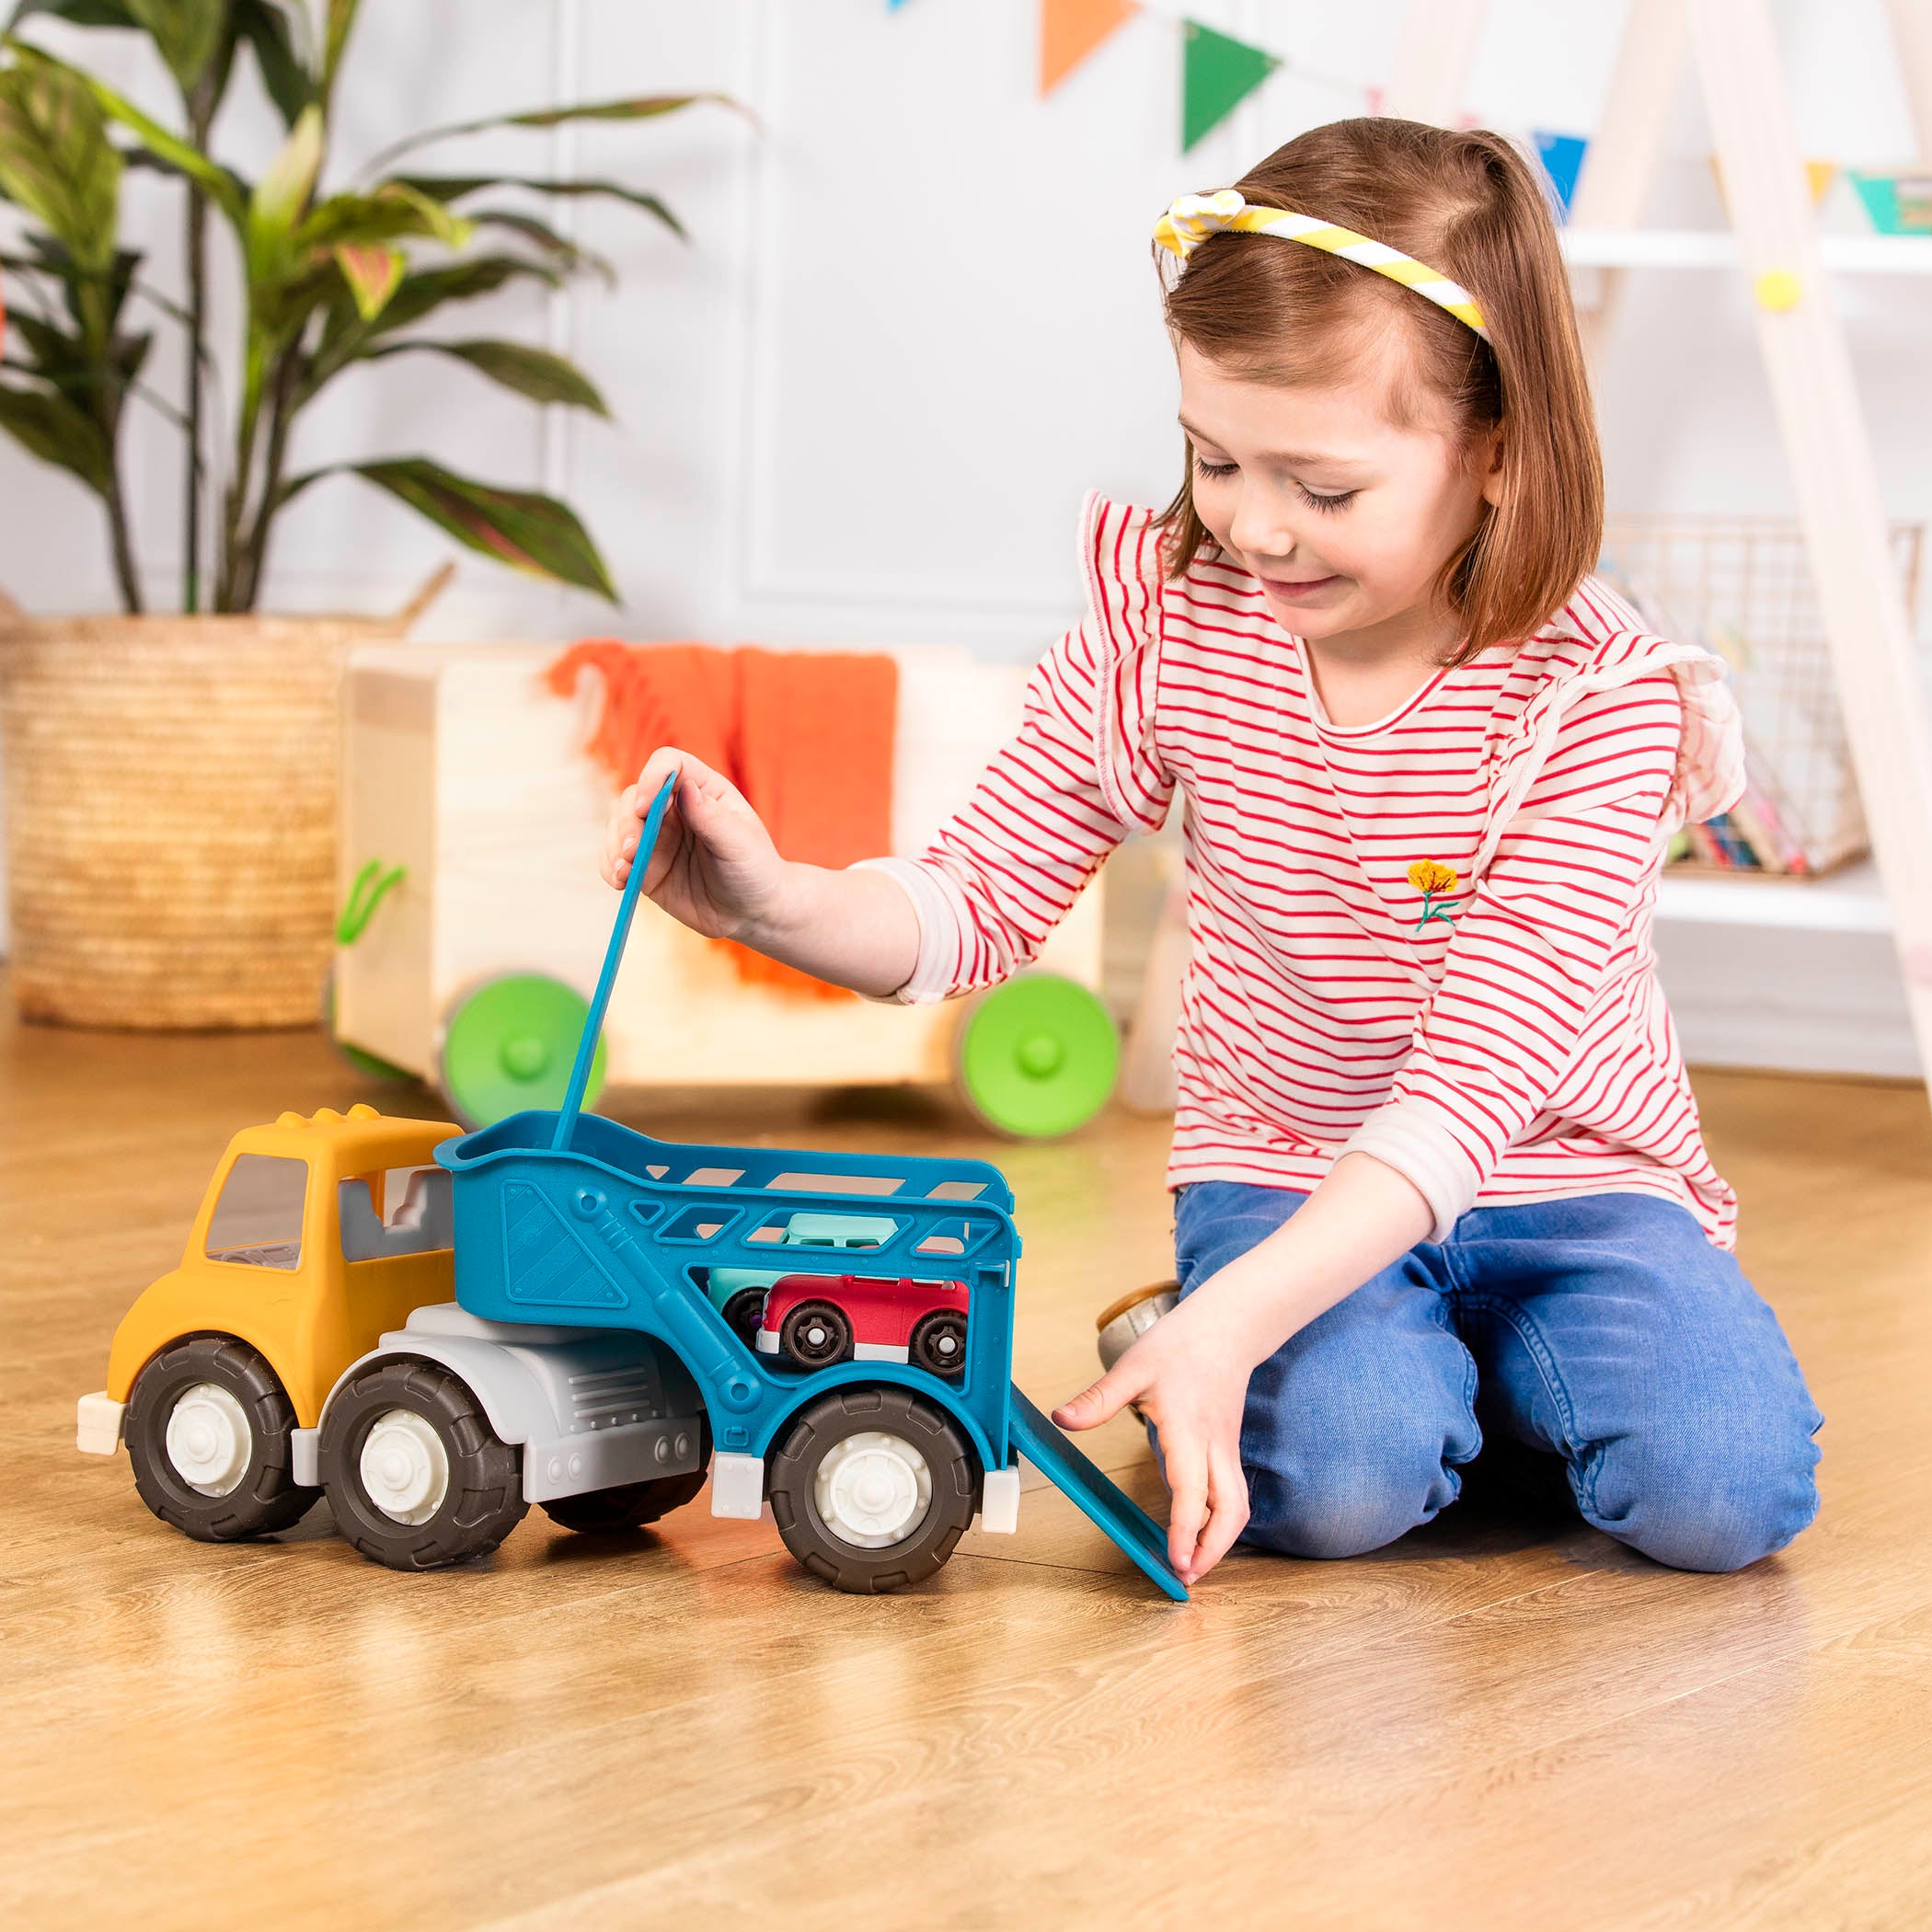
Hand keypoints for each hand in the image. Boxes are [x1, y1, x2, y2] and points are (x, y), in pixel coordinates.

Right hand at [599, 746, 792, 943]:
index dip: (652, 777)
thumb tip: (686, 788)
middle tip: (635, 850)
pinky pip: (615, 859)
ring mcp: (657, 837)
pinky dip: (610, 868)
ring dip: (614, 845)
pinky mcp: (646, 866)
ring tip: (625, 871)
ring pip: (618, 826)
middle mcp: (675, 809)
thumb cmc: (755, 870)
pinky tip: (621, 882)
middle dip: (627, 822)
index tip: (647, 807)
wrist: (751, 912)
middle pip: (634, 796)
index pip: (668, 764)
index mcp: (703, 790)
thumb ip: (712, 818)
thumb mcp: (740, 844)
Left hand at [1052, 1286, 1262, 1585]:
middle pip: (1231, 1511)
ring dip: (1220, 1540)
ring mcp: (1225, 1450)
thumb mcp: (1132, 1366)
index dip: (1187, 1530)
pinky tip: (1199, 1532)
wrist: (1226, 1327)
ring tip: (1192, 1565)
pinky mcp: (1227, 1450)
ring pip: (1238, 1506)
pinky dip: (1220, 1521)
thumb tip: (1062, 1418)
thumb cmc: (1179, 1345)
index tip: (1177, 1561)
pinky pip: (1232, 1494)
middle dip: (1213, 1550)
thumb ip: (1099, 1399)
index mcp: (1189, 1429)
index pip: (1194, 1490)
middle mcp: (1214, 1446)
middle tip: (1186, 1577)